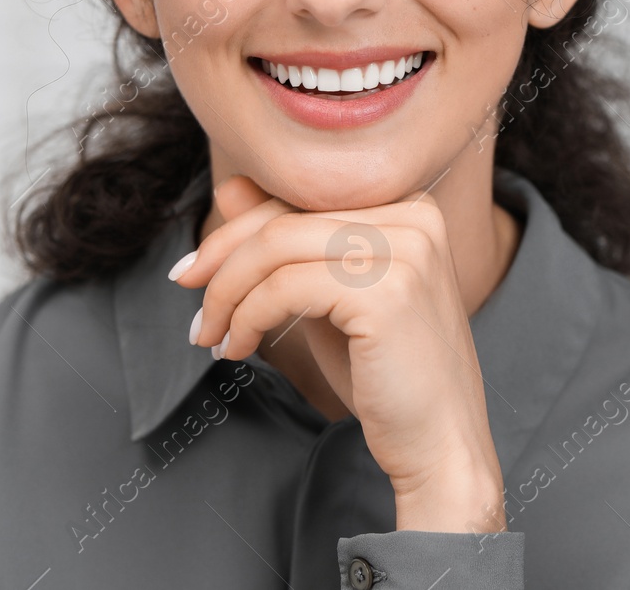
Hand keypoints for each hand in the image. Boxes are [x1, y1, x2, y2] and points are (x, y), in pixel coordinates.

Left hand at [171, 175, 507, 533]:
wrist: (440, 442)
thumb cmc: (387, 373)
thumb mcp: (329, 294)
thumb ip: (288, 241)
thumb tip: (230, 186)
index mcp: (409, 206)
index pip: (301, 197)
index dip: (236, 232)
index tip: (195, 272)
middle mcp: (414, 216)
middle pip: (284, 218)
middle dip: (221, 259)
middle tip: (189, 299)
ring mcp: (405, 251)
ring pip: (276, 247)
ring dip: (227, 295)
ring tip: (213, 335)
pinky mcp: (388, 292)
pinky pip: (285, 287)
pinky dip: (247, 317)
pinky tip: (238, 347)